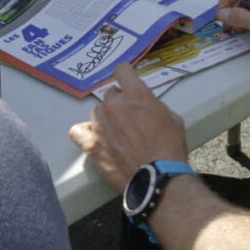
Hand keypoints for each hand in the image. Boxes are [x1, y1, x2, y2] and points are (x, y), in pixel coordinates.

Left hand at [69, 63, 188, 193]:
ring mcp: (100, 125)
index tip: (126, 82)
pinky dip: (85, 132)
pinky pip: (77, 131)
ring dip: (105, 119)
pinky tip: (94, 137)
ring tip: (116, 134)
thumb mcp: (172, 118)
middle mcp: (115, 105)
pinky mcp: (91, 145)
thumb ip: (153, 106)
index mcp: (136, 95)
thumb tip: (144, 106)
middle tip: (129, 119)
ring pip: (97, 112)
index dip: (125, 75)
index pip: (122, 70)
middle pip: (109, 94)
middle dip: (119, 103)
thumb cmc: (170, 149)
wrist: (158, 179)